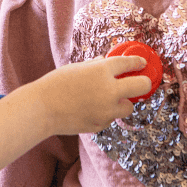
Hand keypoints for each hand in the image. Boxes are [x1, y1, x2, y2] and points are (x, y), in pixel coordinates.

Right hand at [29, 55, 147, 135]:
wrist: (42, 108)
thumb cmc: (56, 84)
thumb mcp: (77, 68)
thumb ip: (96, 66)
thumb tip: (106, 62)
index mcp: (102, 71)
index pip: (129, 64)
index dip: (137, 62)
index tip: (141, 63)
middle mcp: (109, 90)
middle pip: (141, 86)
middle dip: (144, 83)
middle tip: (142, 83)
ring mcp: (106, 110)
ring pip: (128, 107)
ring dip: (123, 102)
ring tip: (109, 99)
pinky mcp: (101, 124)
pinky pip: (110, 118)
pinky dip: (106, 113)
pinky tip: (90, 109)